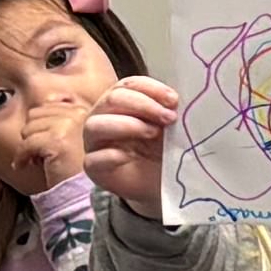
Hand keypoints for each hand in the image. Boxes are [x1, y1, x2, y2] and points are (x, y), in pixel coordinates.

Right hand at [80, 78, 178, 207]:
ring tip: (153, 133)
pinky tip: (128, 157)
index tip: (174, 100)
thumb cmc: (162, 152)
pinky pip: (94, 159)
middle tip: (169, 118)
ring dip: (127, 125)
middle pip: (112, 99)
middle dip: (143, 105)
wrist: (160, 185)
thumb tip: (177, 102)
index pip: (128, 84)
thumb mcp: (170, 129)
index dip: (151, 88)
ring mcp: (95, 143)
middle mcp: (103, 117)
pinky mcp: (93, 168)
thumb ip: (169, 113)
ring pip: (95, 125)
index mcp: (121, 102)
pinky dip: (110, 156)